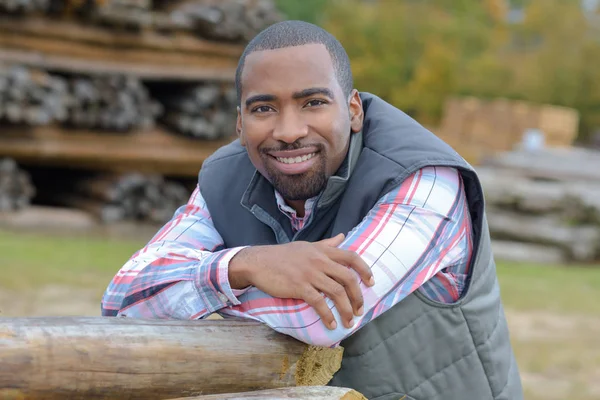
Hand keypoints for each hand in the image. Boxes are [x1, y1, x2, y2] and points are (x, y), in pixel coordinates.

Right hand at [229, 233, 374, 329]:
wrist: (258, 261)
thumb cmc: (282, 255)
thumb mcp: (307, 246)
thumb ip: (327, 244)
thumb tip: (343, 237)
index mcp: (323, 251)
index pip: (351, 257)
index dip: (365, 270)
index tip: (371, 283)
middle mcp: (319, 261)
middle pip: (348, 278)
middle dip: (358, 296)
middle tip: (360, 310)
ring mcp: (310, 274)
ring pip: (337, 293)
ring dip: (346, 310)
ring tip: (349, 322)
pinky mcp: (299, 286)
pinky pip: (319, 303)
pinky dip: (328, 315)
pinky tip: (331, 324)